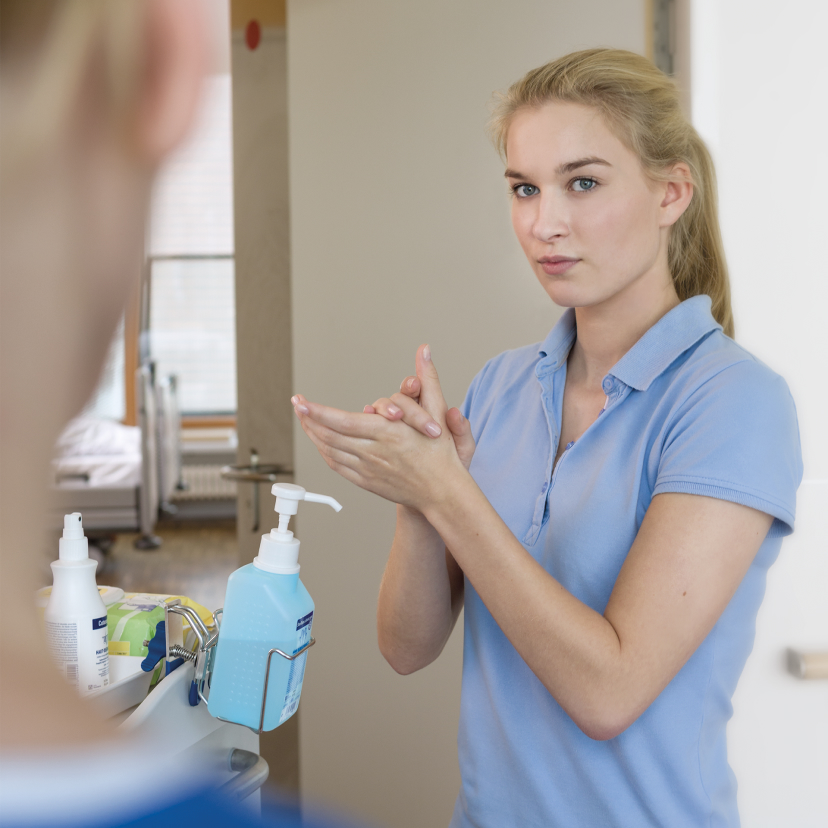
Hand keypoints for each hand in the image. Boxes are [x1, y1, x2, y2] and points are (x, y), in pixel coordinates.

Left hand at [290, 345, 471, 508]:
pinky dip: (324, 452)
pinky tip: (320, 442)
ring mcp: (368, 469)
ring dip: (314, 434)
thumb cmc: (441, 453)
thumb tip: (425, 350)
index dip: (319, 412)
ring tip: (305, 420)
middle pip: (331, 436)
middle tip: (298, 405)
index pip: (344, 422)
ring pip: (330, 451)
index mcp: (389, 434)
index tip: (302, 403)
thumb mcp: (438, 411)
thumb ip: (429, 378)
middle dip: (309, 420)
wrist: (443, 492)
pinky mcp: (366, 481)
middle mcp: (375, 453)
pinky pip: (337, 466)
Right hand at [362, 345, 475, 470]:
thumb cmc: (451, 467)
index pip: (420, 389)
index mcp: (430, 411)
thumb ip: (462, 431)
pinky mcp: (380, 438)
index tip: (415, 385)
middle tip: (399, 412)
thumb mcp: (462, 451)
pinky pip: (369, 425)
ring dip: (383, 410)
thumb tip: (455, 413)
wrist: (435, 491)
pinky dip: (366, 420)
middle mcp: (409, 414)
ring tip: (389, 418)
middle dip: (398, 402)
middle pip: (398, 397)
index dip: (415, 383)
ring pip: (382, 409)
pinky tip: (365, 422)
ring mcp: (393, 426)